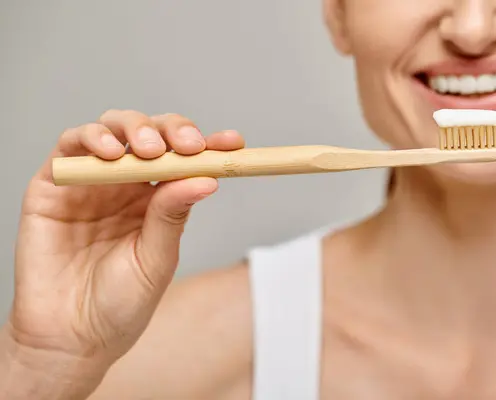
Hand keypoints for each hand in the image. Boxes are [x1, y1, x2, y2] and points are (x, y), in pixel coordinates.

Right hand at [9, 110, 243, 373]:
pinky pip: (70, 145)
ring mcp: (91, 180)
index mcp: (157, 200)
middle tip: (189, 146)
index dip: (210, 145)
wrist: (71, 337)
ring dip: (134, 128)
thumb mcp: (156, 259)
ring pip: (112, 128)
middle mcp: (125, 184)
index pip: (185, 160)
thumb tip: (207, 178)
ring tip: (149, 152)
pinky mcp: (52, 184)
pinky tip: (111, 153)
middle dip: (173, 130)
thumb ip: (173, 215)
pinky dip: (91, 137)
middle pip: (151, 134)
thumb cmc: (119, 303)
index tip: (234, 142)